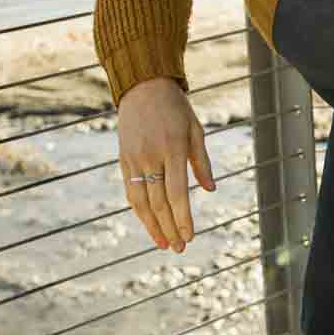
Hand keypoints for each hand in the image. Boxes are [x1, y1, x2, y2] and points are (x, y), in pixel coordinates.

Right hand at [118, 78, 215, 253]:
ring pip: (141, 202)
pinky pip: (130, 191)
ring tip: (163, 243)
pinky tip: (149, 223)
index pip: (177, 193)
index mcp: (173, 149)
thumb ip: (201, 162)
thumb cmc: (176, 109)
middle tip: (178, 248)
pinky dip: (140, 211)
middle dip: (169, 228)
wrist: (143, 87)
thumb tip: (210, 190)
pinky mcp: (123, 160)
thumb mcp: (195, 130)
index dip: (182, 218)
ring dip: (152, 226)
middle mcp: (151, 156)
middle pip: (158, 202)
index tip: (189, 236)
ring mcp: (134, 159)